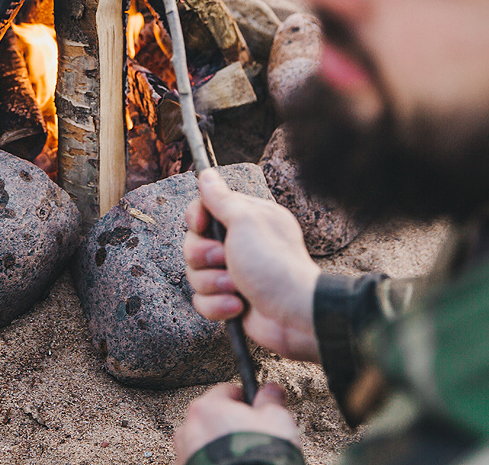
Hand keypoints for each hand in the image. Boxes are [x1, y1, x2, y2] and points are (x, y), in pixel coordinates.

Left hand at [173, 383, 300, 462]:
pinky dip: (214, 462)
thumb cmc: (259, 457)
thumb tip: (271, 391)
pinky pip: (202, 460)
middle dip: (230, 425)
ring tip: (244, 456)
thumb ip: (271, 401)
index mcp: (207, 408)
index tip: (256, 410)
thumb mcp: (276, 421)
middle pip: (212, 418)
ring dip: (220, 446)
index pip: (226, 391)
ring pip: (204, 442)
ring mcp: (185, 454)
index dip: (245, 401)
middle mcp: (189, 429)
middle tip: (252, 437)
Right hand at [184, 168, 321, 361]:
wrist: (294, 314)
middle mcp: (239, 244)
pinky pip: (202, 300)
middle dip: (203, 255)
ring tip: (236, 288)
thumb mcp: (246, 222)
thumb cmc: (274, 263)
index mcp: (247, 220)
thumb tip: (206, 174)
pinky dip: (217, 305)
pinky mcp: (229, 300)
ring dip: (213, 283)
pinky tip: (238, 306)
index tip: (200, 225)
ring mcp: (233, 273)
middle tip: (224, 258)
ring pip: (195, 274)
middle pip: (193, 243)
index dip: (196, 217)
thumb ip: (221, 199)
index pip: (205, 208)